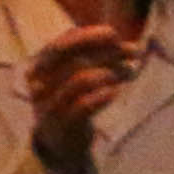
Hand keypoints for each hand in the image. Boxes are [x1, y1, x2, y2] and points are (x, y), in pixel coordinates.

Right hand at [22, 24, 140, 170]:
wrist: (59, 141)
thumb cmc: (71, 98)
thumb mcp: (73, 72)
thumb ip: (92, 52)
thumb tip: (120, 32)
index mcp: (40, 66)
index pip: (62, 43)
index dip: (90, 35)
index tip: (115, 35)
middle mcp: (40, 84)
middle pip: (72, 59)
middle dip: (106, 51)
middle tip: (133, 51)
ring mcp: (49, 104)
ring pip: (80, 79)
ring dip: (111, 72)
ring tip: (129, 72)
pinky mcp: (63, 124)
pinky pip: (84, 105)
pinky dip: (104, 95)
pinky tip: (115, 92)